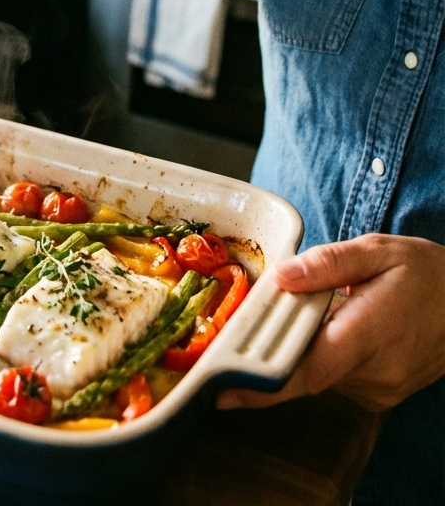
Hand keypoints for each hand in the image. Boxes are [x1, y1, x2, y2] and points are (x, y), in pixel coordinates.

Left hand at [217, 234, 444, 412]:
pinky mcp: (379, 395)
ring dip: (299, 348)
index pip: (308, 370)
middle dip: (270, 350)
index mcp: (372, 332)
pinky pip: (334, 377)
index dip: (262, 384)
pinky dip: (319, 354)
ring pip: (317, 374)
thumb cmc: (426, 275)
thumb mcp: (379, 251)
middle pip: (304, 372)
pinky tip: (329, 325)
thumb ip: (328, 263)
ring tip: (305, 311)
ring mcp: (379, 390)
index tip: (223, 389)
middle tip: (239, 333)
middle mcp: (374, 373)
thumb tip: (282, 277)